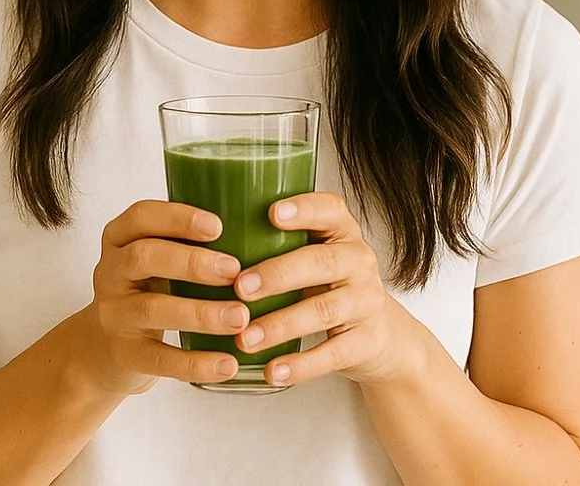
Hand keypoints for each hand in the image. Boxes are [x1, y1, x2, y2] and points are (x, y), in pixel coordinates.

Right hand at [72, 200, 251, 394]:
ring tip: (240, 317)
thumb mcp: (156, 259)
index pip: (141, 217)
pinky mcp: (124, 354)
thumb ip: (188, 242)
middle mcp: (110, 272)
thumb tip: (258, 230)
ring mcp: (114, 314)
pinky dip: (196, 363)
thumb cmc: (148, 290)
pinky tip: (228, 364)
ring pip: (153, 309)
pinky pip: (160, 359)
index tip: (218, 226)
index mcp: (120, 239)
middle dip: (192, 262)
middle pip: (144, 257)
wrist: (104, 348)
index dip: (178, 218)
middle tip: (234, 271)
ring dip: (201, 313)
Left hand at [231, 192, 409, 387]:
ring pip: (323, 310)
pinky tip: (272, 371)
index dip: (304, 209)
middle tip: (240, 288)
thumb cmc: (326, 286)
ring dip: (280, 325)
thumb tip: (204, 241)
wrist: (375, 334)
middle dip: (278, 274)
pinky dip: (300, 365)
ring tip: (245, 339)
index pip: (330, 209)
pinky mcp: (367, 341)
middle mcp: (359, 261)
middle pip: (322, 262)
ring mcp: (367, 302)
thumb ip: (274, 244)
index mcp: (342, 232)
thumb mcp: (309, 256)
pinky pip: (333, 353)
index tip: (272, 213)